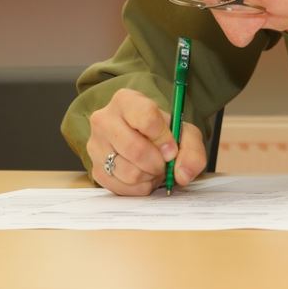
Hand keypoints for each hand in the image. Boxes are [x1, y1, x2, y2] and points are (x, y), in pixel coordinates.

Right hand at [86, 88, 205, 195]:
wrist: (143, 139)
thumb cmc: (162, 131)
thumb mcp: (184, 132)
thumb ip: (192, 150)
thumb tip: (184, 174)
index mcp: (126, 101)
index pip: (146, 119)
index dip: (164, 139)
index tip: (172, 148)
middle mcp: (104, 120)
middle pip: (135, 149)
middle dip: (158, 162)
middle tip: (164, 161)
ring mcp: (95, 146)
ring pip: (129, 172)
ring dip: (150, 176)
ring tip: (154, 167)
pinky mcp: (95, 169)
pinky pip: (122, 188)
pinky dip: (140, 187)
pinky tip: (144, 175)